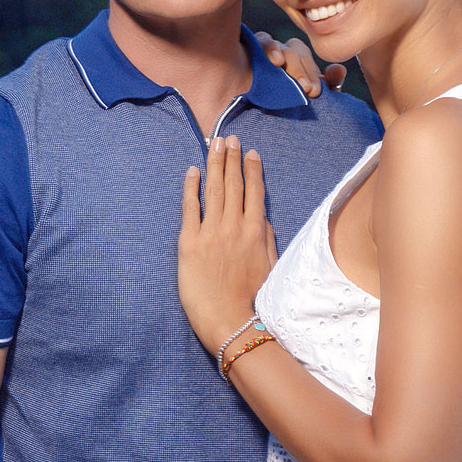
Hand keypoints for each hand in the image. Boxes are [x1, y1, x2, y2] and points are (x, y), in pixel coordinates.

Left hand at [178, 135, 277, 353]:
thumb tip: (263, 219)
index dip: (252, 169)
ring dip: (214, 165)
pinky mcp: (189, 243)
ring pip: (213, 190)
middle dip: (231, 159)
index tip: (250, 152)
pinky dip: (190, 187)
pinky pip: (189, 207)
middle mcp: (234, 227)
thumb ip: (268, 240)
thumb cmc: (254, 302)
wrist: (230, 323)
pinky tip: (191, 171)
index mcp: (256, 232)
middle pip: (233, 184)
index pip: (254, 192)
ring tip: (214, 145)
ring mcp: (210, 233)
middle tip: (229, 138)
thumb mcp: (272, 268)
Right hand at [253, 31, 347, 96]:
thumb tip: (339, 69)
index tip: (313, 92)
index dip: (310, 73)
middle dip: (299, 69)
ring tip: (280, 64)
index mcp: (297, 58)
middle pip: (291, 50)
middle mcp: (280, 51)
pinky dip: (263, 48)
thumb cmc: (288, 105)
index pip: (304, 58)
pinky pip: (254, 42)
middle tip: (303, 88)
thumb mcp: (311, 96)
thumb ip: (329, 84)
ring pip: (272, 43)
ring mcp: (261, 51)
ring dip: (279, 53)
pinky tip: (271, 59)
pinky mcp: (245, 52)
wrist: (260, 117)